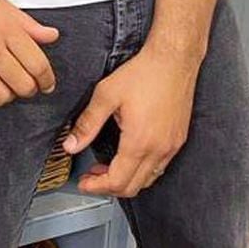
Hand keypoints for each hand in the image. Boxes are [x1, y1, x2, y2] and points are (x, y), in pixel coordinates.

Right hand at [0, 0, 58, 109]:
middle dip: (30, 89)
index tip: (47, 84)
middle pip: (22, 84)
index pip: (37, 64)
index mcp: (4, 27)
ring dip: (8, 96)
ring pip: (0, 96)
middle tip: (28, 86)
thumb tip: (52, 36)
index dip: (47, 79)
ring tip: (7, 88)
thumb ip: (27, 23)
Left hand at [63, 42, 199, 197]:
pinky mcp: (178, 141)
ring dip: (126, 179)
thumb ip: (87, 123)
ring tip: (107, 167)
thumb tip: (71, 145)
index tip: (84, 183)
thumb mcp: (106, 94)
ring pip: (148, 180)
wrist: (174, 61)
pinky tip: (129, 157)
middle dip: (108, 186)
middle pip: (133, 187)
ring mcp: (171, 147)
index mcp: (139, 142)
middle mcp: (159, 150)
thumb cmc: (144, 73)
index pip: (117, 181)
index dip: (97, 187)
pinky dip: (142, 171)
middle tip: (91, 176)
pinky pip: (159, 168)